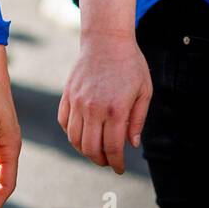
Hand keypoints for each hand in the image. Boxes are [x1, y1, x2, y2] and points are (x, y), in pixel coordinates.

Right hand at [58, 37, 151, 173]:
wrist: (106, 39)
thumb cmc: (130, 64)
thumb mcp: (144, 91)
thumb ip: (138, 120)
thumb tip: (131, 144)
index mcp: (116, 110)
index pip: (112, 148)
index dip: (116, 163)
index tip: (118, 168)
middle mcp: (94, 108)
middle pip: (90, 148)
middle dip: (100, 161)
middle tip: (108, 161)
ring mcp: (78, 101)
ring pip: (74, 138)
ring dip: (84, 150)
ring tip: (95, 150)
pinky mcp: (68, 94)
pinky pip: (64, 121)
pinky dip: (71, 133)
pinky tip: (82, 133)